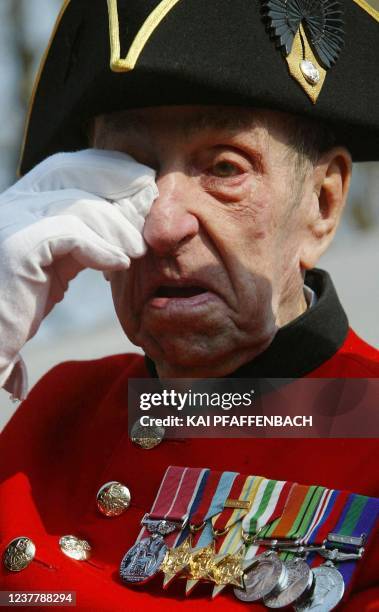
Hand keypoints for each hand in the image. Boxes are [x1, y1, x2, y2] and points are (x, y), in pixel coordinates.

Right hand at [0, 149, 157, 397]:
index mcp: (23, 201)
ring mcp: (12, 220)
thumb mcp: (59, 263)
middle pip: (73, 172)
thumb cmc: (23, 303)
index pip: (67, 166)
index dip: (108, 169)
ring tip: (136, 250)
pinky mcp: (18, 246)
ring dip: (116, 227)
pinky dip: (101, 250)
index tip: (141, 183)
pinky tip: (118, 265)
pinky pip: (72, 235)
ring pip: (79, 205)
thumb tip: (127, 223)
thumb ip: (84, 239)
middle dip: (118, 181)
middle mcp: (14, 203)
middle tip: (148, 199)